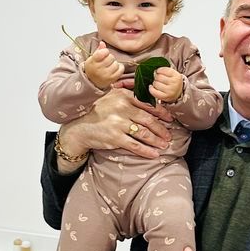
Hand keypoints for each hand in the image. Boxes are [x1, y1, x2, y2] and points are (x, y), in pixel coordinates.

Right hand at [56, 87, 173, 170]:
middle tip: (169, 135)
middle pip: (148, 119)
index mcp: (123, 96)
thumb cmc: (98, 111)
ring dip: (156, 140)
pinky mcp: (115, 137)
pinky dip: (147, 150)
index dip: (161, 112)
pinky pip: (135, 145)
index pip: (147, 104)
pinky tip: (154, 154)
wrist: (79, 126)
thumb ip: (128, 97)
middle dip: (161, 129)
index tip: (169, 119)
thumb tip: (150, 100)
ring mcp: (119, 123)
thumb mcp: (112, 98)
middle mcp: (122, 108)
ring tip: (164, 145)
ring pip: (144, 133)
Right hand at [84, 41, 123, 88]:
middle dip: (110, 57)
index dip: (105, 51)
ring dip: (114, 63)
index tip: (104, 53)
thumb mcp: (93, 58)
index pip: (102, 53)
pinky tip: (115, 68)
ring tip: (110, 65)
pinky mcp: (112, 79)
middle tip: (107, 61)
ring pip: (116, 64)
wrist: (92, 82)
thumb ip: (98, 50)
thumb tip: (102, 42)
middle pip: (111, 57)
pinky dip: (120, 68)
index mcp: (93, 62)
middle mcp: (99, 69)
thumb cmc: (93, 67)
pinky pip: (121, 70)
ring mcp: (106, 75)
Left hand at [149, 67, 182, 103]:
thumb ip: (164, 71)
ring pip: (156, 84)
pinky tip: (151, 87)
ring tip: (158, 84)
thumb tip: (155, 72)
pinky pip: (154, 92)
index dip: (159, 70)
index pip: (164, 70)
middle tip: (159, 79)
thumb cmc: (172, 81)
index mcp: (177, 76)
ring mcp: (170, 91)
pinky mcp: (165, 97)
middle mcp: (174, 83)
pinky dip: (151, 89)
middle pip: (159, 77)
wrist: (177, 92)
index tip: (159, 71)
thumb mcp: (172, 74)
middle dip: (157, 77)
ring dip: (155, 83)